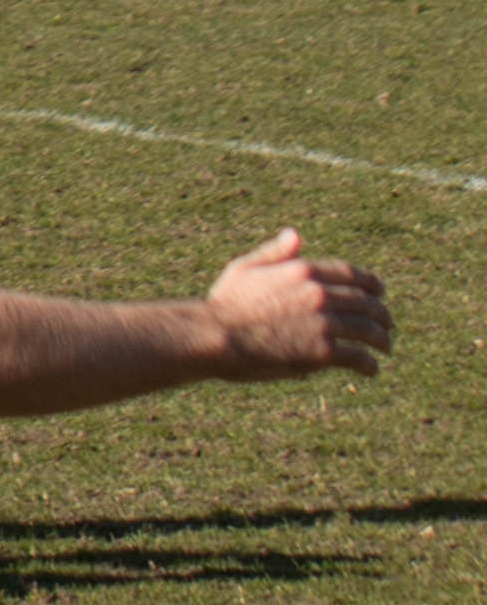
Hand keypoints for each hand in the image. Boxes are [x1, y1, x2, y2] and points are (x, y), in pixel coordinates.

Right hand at [204, 229, 392, 374]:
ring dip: (382, 339)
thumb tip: (295, 235)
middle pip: (366, 302)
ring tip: (385, 347)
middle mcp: (319, 294)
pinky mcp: (323, 352)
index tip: (380, 293)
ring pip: (368, 330)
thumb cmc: (224, 303)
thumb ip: (275, 253)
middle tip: (388, 324)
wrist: (216, 336)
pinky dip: (369, 364)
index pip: (352, 274)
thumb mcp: (245, 269)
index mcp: (303, 270)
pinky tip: (371, 369)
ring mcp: (324, 323)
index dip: (372, 284)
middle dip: (382, 314)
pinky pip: (359, 357)